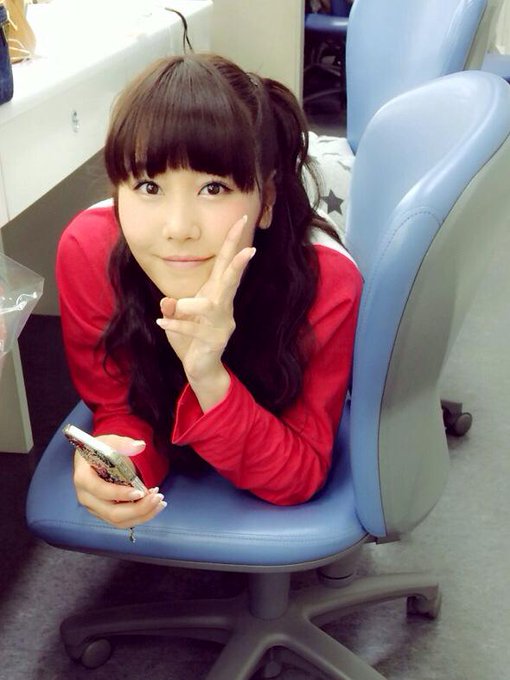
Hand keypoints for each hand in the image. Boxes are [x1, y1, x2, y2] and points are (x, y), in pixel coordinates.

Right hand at [73, 434, 166, 528]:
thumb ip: (124, 444)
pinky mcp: (103, 513)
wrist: (93, 458)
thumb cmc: (101, 450)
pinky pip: (122, 521)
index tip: (141, 492)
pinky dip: (139, 515)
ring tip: (159, 502)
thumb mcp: (110, 442)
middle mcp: (86, 497)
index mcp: (83, 478)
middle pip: (112, 513)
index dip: (120, 494)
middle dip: (137, 509)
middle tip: (158, 498)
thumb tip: (140, 446)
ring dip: (142, 515)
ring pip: (118, 521)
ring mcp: (95, 508)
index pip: (100, 491)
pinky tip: (153, 505)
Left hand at [156, 215, 254, 396]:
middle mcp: (223, 307)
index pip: (226, 264)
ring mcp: (221, 325)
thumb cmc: (191, 336)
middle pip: (232, 281)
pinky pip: (192, 330)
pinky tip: (161, 322)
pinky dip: (175, 325)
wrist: (200, 368)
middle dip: (239, 265)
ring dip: (190, 305)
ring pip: (209, 307)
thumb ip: (173, 306)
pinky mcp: (214, 342)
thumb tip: (167, 302)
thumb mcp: (178, 316)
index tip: (241, 220)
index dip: (234, 242)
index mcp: (216, 294)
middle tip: (250, 250)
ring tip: (175, 306)